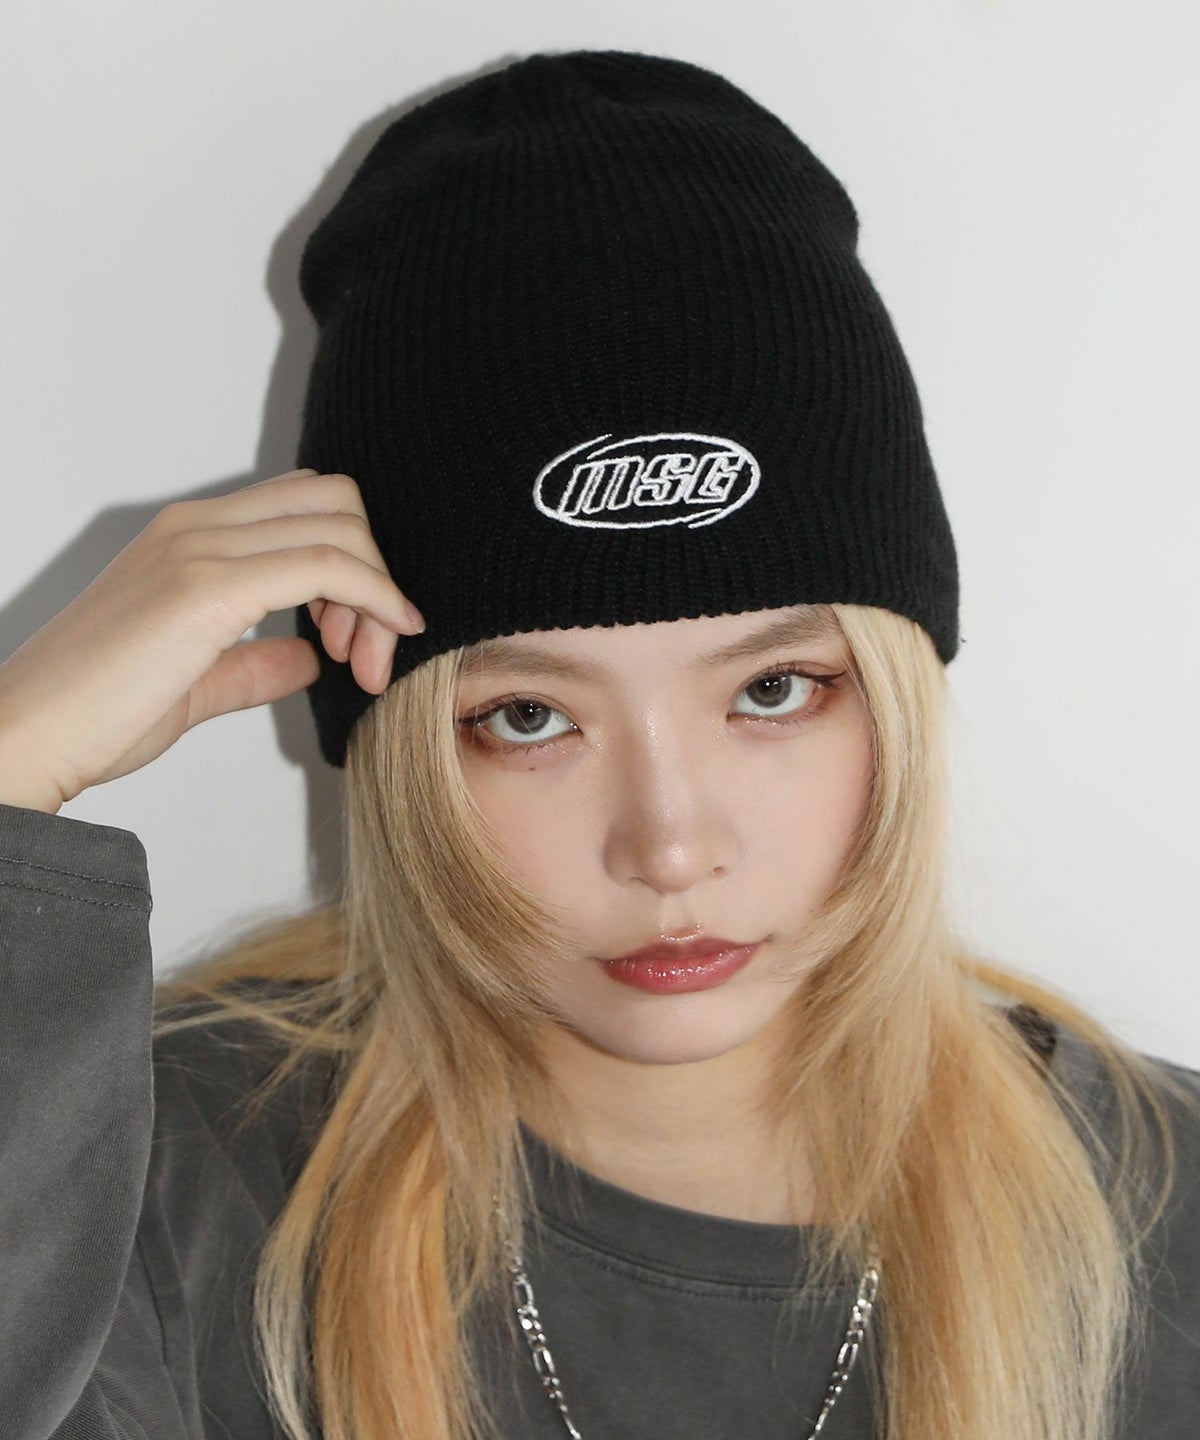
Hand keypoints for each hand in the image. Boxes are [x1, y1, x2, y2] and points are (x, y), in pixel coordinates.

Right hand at [0, 469, 422, 812]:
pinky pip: (325, 566)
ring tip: (368, 664)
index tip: (352, 639)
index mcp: (188, 535)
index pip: (303, 508)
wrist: (25, 734)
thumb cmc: (94, 715)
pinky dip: (374, 598)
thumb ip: (254, 665)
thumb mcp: (194, 682)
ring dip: (377, 595)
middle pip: (334, 503)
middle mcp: (196, 526)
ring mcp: (199, 548)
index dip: (351, 564)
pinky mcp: (207, 586)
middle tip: (368, 650)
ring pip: (340, 529)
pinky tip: (382, 645)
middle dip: (374, 570)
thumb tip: (311, 661)